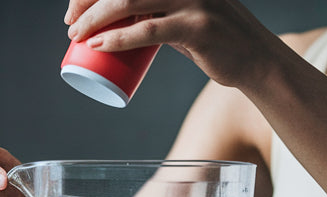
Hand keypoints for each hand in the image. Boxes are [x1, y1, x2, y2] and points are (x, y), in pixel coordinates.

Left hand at [64, 0, 284, 87]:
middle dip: (88, 0)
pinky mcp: (198, 27)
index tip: (73, 7)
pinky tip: (99, 45)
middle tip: (71, 24)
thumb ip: (158, 9)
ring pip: (130, 1)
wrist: (256, 59)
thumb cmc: (215, 39)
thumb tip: (117, 17)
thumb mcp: (184, 13)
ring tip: (77, 36)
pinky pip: (149, 30)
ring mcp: (193, 0)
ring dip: (95, 18)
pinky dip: (119, 38)